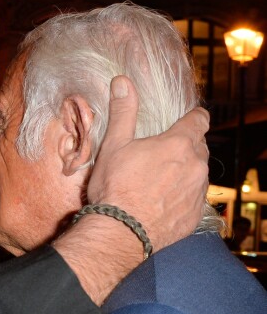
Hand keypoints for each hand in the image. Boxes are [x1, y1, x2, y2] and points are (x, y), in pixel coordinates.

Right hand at [88, 75, 209, 251]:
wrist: (121, 232)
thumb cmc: (116, 187)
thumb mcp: (114, 145)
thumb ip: (123, 112)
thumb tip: (122, 81)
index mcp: (178, 143)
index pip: (199, 120)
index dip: (194, 117)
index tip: (188, 119)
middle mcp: (196, 165)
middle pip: (199, 147)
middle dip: (186, 147)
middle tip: (163, 154)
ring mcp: (198, 192)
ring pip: (198, 173)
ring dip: (185, 172)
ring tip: (160, 181)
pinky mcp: (195, 215)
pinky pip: (194, 198)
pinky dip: (183, 196)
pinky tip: (162, 202)